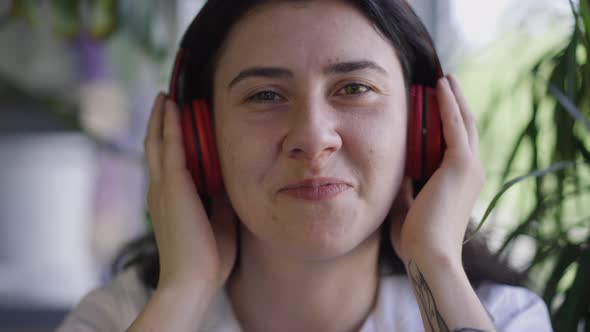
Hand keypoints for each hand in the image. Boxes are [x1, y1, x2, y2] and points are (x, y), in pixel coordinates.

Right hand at [144, 93, 237, 291]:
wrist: (194, 279)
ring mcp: (163, 187)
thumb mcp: (220, 221)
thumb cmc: (207, 259)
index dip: (168, 141)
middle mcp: (161, 191)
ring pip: (158, 142)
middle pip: (155, 147)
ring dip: (161, 117)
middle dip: (159, 123)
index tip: (176, 122)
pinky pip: (169, 145)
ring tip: (165, 97)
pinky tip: (172, 106)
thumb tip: (229, 181)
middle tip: (164, 100)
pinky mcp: (172, 185)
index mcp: (170, 201)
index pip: (167, 164)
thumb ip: (221, 200)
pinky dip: (169, 124)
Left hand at [390, 75, 484, 265]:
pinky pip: (455, 124)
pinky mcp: (461, 164)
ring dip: (452, 97)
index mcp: (459, 182)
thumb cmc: (415, 239)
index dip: (447, 122)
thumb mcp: (406, 206)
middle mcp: (470, 171)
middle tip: (442, 82)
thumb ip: (405, 188)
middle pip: (464, 127)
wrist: (427, 255)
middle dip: (454, 103)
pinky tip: (440, 86)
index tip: (433, 104)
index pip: (455, 144)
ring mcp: (469, 166)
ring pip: (463, 121)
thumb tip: (396, 173)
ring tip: (443, 77)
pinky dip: (448, 103)